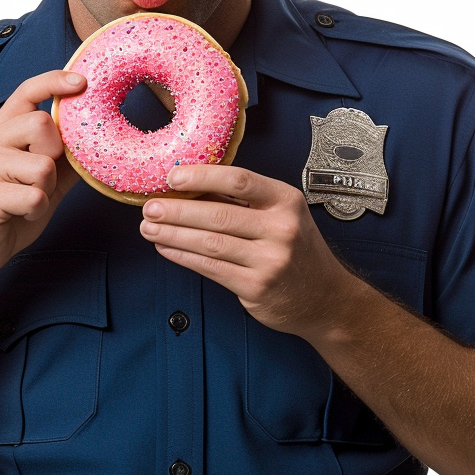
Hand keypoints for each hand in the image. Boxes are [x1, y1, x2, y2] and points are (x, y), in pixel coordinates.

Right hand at [0, 69, 85, 283]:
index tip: (81, 82)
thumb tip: (94, 141)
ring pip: (43, 165)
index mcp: (1, 130)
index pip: (27, 91)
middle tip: (41, 178)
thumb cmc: (6, 211)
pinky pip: (35, 196)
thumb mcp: (39, 179)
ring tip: (29, 201)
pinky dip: (37, 211)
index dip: (54, 82)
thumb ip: (62, 158)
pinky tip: (22, 215)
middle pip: (42, 124)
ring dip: (46, 189)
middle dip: (54, 153)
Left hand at [139, 164, 346, 335]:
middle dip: (177, 210)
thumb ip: (241, 201)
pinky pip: (211, 268)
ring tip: (149, 228)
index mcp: (286, 201)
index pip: (239, 180)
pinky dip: (183, 257)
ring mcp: (270, 261)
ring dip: (173, 235)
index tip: (172, 177)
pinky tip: (166, 249)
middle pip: (218, 214)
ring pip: (210, 243)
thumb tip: (189, 186)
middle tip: (149, 207)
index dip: (201, 176)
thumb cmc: (295, 249)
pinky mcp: (256, 288)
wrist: (325, 298)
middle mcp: (282, 229)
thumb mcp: (280, 215)